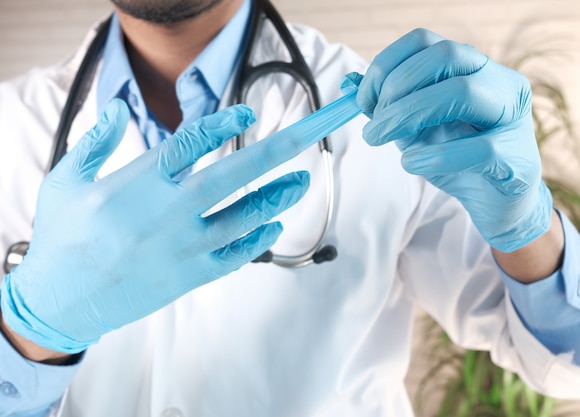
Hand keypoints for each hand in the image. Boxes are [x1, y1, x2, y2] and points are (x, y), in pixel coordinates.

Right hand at [1, 99, 308, 353]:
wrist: (63, 302)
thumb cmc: (63, 239)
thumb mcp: (64, 182)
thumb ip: (94, 142)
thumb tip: (119, 110)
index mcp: (138, 183)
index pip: (191, 142)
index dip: (223, 123)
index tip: (247, 112)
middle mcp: (169, 213)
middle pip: (234, 176)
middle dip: (275, 153)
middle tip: (308, 137)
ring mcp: (184, 247)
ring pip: (245, 218)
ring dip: (278, 198)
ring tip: (302, 181)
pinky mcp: (190, 276)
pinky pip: (236, 256)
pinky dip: (258, 239)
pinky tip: (273, 224)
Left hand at [348, 28, 551, 251]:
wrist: (496, 203)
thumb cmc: (458, 160)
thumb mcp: (416, 130)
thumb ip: (390, 108)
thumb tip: (350, 86)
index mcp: (472, 68)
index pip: (425, 42)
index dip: (386, 64)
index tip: (363, 100)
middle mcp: (499, 81)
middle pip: (446, 56)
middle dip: (397, 87)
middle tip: (373, 125)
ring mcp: (513, 117)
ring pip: (464, 92)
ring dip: (409, 114)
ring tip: (381, 139)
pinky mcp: (517, 157)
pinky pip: (478, 148)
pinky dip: (436, 155)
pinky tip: (412, 163)